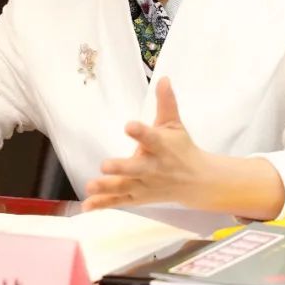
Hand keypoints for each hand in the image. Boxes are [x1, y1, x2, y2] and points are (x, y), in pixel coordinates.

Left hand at [83, 78, 206, 210]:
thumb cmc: (181, 148)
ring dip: (107, 187)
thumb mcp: (175, 124)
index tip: (129, 126)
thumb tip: (163, 78)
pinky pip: (119, 200)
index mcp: (162, 146)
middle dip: (121, 168)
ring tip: (90, 186)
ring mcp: (145, 184)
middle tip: (105, 165)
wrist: (197, 181)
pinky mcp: (138, 196)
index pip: (151, 138)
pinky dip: (104, 204)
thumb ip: (166, 103)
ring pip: (124, 187)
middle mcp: (153, 167)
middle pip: (136, 168)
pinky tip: (87, 205)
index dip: (140, 132)